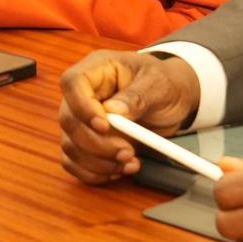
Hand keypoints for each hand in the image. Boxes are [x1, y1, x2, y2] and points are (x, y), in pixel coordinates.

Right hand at [58, 49, 203, 184]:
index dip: (82, 107)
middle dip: (97, 144)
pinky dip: (94, 173)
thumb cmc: (164, 83)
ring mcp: (82, 118)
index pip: (72, 83)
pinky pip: (74, 161)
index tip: (105, 127)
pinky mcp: (85, 141)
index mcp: (97, 69)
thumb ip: (137, 97)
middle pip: (68, 120)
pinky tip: (117, 170)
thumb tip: (114, 111)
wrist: (173, 99)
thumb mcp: (158, 85)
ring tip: (130, 163)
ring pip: (70, 145)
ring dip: (98, 163)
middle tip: (127, 152)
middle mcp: (84, 93)